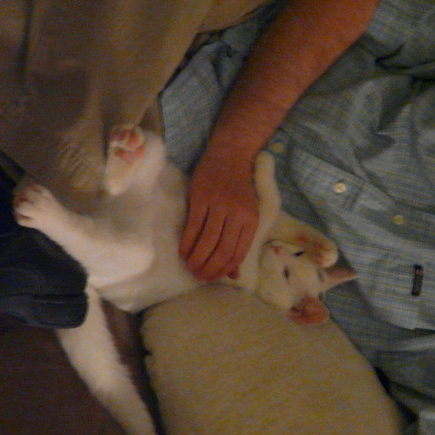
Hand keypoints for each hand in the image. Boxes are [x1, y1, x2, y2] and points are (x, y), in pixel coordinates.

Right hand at [179, 155, 258, 280]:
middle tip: (198, 276)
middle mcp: (237, 215)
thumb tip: (234, 275)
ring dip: (197, 259)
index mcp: (251, 221)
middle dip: (209, 268)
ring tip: (190, 267)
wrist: (229, 156)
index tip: (213, 278)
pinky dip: (187, 243)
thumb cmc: (238, 189)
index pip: (238, 253)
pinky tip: (183, 252)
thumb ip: (240, 243)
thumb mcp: (247, 215)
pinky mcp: (201, 198)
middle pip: (223, 250)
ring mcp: (219, 206)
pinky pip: (193, 226)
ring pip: (208, 240)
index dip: (224, 270)